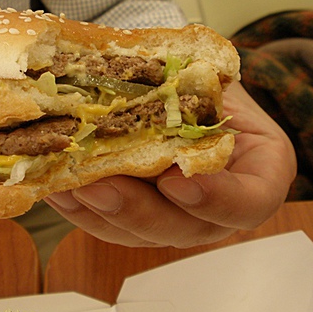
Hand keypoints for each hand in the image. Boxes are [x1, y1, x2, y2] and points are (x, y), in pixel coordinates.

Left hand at [44, 80, 296, 246]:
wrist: (188, 90)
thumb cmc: (209, 82)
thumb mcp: (217, 78)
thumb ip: (203, 86)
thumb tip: (156, 78)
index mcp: (257, 176)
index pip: (249, 203)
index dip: (215, 201)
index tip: (175, 183)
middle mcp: (217, 209)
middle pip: (184, 229)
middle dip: (137, 211)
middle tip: (97, 188)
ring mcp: (177, 217)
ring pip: (139, 233)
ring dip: (97, 213)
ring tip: (62, 187)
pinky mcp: (139, 216)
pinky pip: (109, 223)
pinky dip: (80, 208)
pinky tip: (55, 190)